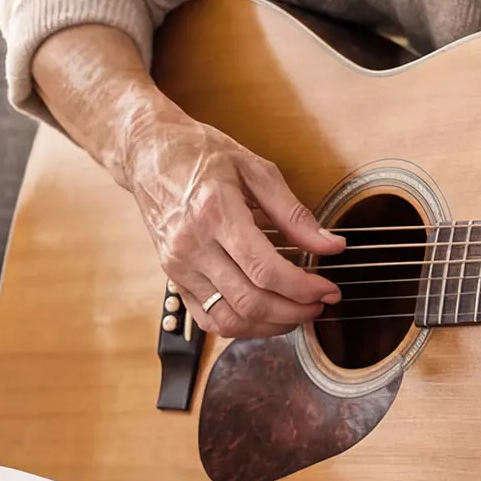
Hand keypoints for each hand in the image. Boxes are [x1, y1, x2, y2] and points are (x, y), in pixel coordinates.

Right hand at [121, 104, 343, 338]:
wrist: (149, 154)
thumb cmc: (203, 154)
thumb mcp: (256, 170)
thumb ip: (295, 213)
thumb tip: (332, 245)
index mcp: (216, 213)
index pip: (265, 269)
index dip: (303, 288)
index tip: (328, 289)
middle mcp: (193, 244)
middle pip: (250, 301)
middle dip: (294, 311)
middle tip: (320, 304)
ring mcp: (178, 266)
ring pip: (229, 318)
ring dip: (270, 326)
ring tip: (297, 313)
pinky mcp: (173, 278)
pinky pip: (207, 319)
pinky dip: (241, 326)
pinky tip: (265, 316)